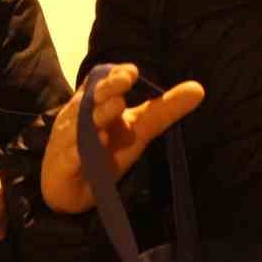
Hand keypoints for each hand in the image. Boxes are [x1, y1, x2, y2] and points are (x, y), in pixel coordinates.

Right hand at [40, 63, 204, 214]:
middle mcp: (80, 118)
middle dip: (109, 88)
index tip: (132, 72)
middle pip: (92, 99)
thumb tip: (199, 88)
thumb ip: (164, 109)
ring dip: (98, 115)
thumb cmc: (105, 152)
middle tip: (126, 80)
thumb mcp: (139, 130)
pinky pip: (70, 157)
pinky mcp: (63, 167)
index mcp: (97, 105)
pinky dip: (80, 150)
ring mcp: (69, 141)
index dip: (115, 74)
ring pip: (81, 125)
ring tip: (117, 106)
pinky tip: (95, 144)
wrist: (71, 190)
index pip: (102, 81)